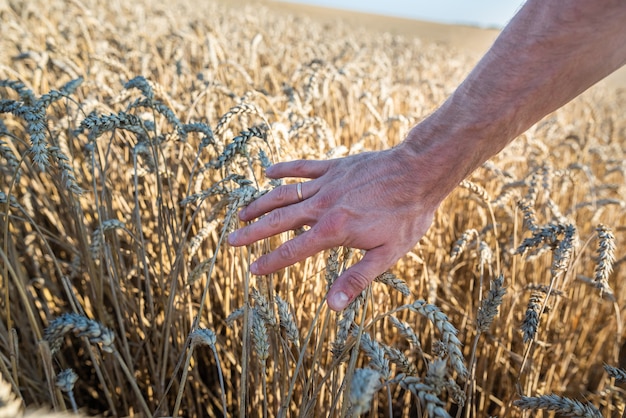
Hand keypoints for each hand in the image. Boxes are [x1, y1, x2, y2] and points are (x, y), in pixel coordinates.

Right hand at [228, 142, 446, 310]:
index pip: (292, 249)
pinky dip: (283, 169)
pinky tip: (268, 172)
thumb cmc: (407, 216)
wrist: (419, 171)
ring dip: (261, 204)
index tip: (252, 270)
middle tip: (232, 240)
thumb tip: (332, 307)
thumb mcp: (386, 255)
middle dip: (253, 232)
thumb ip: (356, 280)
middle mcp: (322, 205)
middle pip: (278, 220)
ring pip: (284, 194)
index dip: (270, 262)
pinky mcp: (334, 166)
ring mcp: (327, 183)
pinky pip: (303, 167)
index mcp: (333, 230)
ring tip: (242, 214)